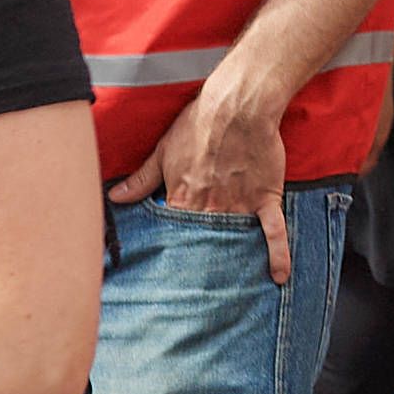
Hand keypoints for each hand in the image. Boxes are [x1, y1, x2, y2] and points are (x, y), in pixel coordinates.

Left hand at [120, 73, 292, 276]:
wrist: (237, 106)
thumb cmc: (198, 124)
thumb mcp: (162, 151)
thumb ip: (141, 180)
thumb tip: (114, 198)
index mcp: (183, 200)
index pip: (174, 236)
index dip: (173, 250)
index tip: (170, 268)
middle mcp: (211, 209)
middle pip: (206, 244)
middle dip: (203, 265)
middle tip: (201, 288)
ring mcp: (240, 206)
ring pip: (236, 242)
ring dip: (235, 262)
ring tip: (232, 288)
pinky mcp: (265, 198)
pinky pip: (274, 231)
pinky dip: (278, 254)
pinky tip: (279, 275)